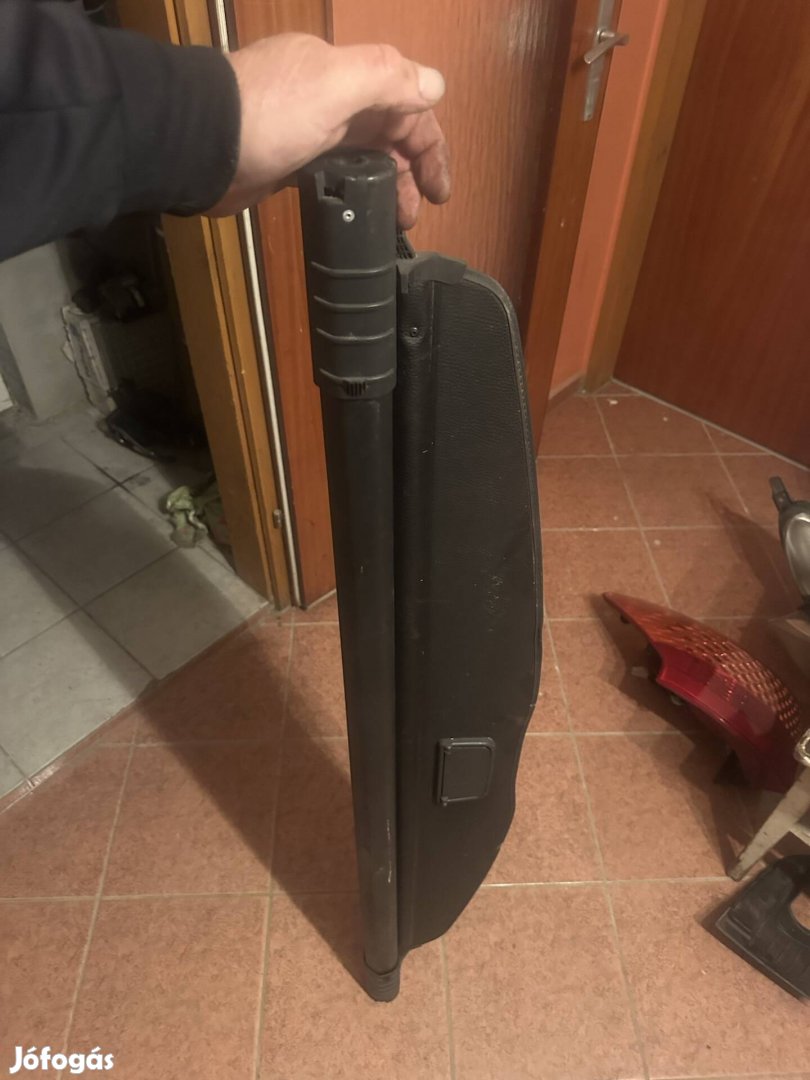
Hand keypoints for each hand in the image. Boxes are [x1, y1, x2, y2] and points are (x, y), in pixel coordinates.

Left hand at [208, 33, 449, 227]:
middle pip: (388, 130)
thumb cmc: (269, 114)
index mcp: (346, 73)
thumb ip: (387, 79)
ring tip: (397, 220)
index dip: (430, 143)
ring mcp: (309, 130)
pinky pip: (336, 172)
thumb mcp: (335, 85)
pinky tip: (361, 210)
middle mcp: (331, 97)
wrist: (199, 144)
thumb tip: (435, 86)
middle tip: (418, 212)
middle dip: (411, 169)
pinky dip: (356, 189)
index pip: (406, 101)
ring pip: (364, 155)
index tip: (441, 188)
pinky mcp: (288, 162)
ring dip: (387, 184)